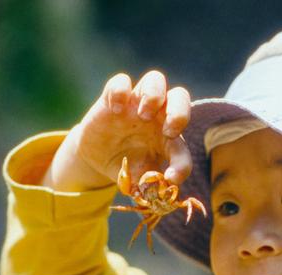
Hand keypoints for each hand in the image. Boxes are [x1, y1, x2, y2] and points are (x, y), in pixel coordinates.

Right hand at [44, 70, 192, 191]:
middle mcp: (157, 115)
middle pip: (180, 96)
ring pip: (155, 79)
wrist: (97, 159)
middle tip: (168, 131)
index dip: (182, 163)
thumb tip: (167, 189)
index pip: (184, 146)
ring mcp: (135, 103)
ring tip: (143, 116)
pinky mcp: (113, 98)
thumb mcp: (141, 178)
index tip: (172, 177)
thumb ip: (154, 183)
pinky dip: (120, 91)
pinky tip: (115, 110)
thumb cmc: (128, 165)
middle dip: (180, 111)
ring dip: (154, 96)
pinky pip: (120, 80)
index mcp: (169, 135)